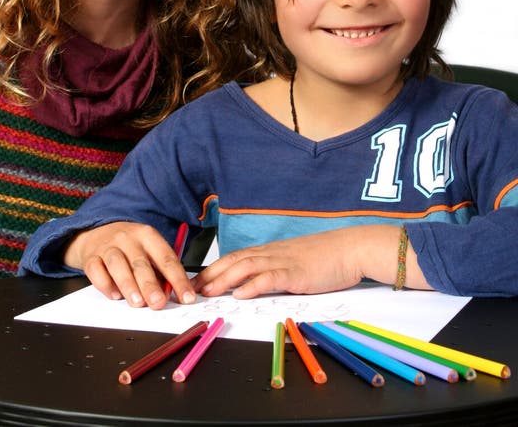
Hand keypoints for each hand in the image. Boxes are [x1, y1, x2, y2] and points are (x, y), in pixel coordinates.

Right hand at [63, 221, 196, 307]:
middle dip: (150, 284)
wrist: (97, 233)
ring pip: (117, 264)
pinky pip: (96, 270)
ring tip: (137, 303)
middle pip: (141, 262)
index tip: (187, 298)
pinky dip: (105, 284)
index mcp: (148, 235)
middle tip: (158, 303)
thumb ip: (160, 271)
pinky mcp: (91, 257)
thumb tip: (173, 295)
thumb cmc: (129, 247)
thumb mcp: (148, 251)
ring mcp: (108, 246)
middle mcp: (128, 239)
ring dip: (128, 285)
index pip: (166, 258)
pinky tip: (114, 295)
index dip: (178, 279)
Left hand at [191, 225, 429, 298]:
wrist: (352, 248)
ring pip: (246, 267)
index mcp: (271, 251)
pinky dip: (252, 286)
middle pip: (235, 261)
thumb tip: (258, 283)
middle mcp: (273, 253)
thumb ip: (277, 270)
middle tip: (191, 288)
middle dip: (211, 275)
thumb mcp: (297, 262)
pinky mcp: (296, 273)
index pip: (236, 258)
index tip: (197, 280)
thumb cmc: (327, 257)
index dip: (214, 269)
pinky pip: (270, 278)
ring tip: (207, 292)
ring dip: (223, 279)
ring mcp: (284, 261)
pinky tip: (240, 294)